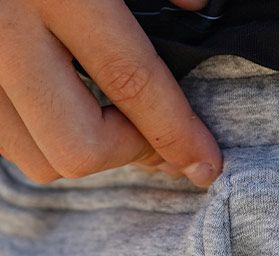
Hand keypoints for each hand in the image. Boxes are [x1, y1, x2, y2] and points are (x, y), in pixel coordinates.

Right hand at [0, 0, 221, 186]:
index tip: (204, 163)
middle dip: (125, 149)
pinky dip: (40, 132)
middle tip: (148, 127)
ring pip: (35, 156)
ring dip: (80, 147)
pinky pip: (5, 138)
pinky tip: (61, 100)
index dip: (176, 132)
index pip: (130, 82)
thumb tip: (194, 7)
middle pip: (77, 148)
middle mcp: (2, 34)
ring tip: (105, 113)